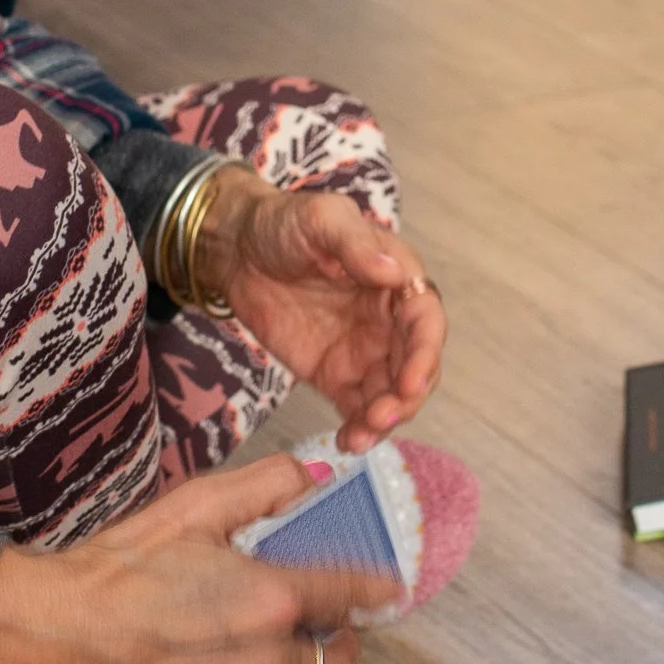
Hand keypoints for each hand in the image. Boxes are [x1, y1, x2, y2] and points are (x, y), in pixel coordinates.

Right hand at [0, 454, 400, 663]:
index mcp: (269, 599)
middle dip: (346, 635)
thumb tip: (311, 476)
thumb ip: (261, 487)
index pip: (350, 595)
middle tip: (330, 613)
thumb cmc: (117, 568)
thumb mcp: (191, 507)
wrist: (54, 636)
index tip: (390, 586)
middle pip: (342, 658)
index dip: (378, 588)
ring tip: (300, 652)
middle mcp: (266, 659)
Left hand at [194, 170, 444, 451]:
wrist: (238, 250)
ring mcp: (364, 351)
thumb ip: (354, 246)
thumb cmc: (285, 223)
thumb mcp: (320, 221)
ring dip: (385, 420)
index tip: (409, 380)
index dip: (424, 353)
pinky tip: (348, 443)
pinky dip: (359, 429)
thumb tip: (394, 273)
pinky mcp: (336, 375)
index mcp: (397, 280)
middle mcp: (390, 320)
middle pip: (415, 366)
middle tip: (383, 417)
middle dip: (407, 396)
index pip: (425, 322)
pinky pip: (357, 408)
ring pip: (391, 394)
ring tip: (362, 437)